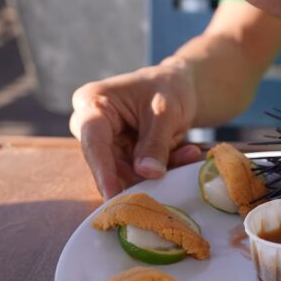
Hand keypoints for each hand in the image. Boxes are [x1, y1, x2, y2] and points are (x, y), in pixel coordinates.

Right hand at [69, 58, 201, 198]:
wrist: (178, 85)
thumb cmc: (168, 87)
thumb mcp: (165, 112)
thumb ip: (155, 143)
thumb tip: (146, 174)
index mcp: (93, 103)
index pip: (93, 142)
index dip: (103, 171)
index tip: (113, 195)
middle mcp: (92, 126)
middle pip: (108, 163)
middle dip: (139, 174)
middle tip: (167, 177)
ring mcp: (108, 143)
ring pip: (126, 172)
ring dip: (158, 170)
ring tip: (189, 152)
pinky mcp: (123, 155)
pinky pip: (140, 171)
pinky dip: (164, 166)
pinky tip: (187, 152)